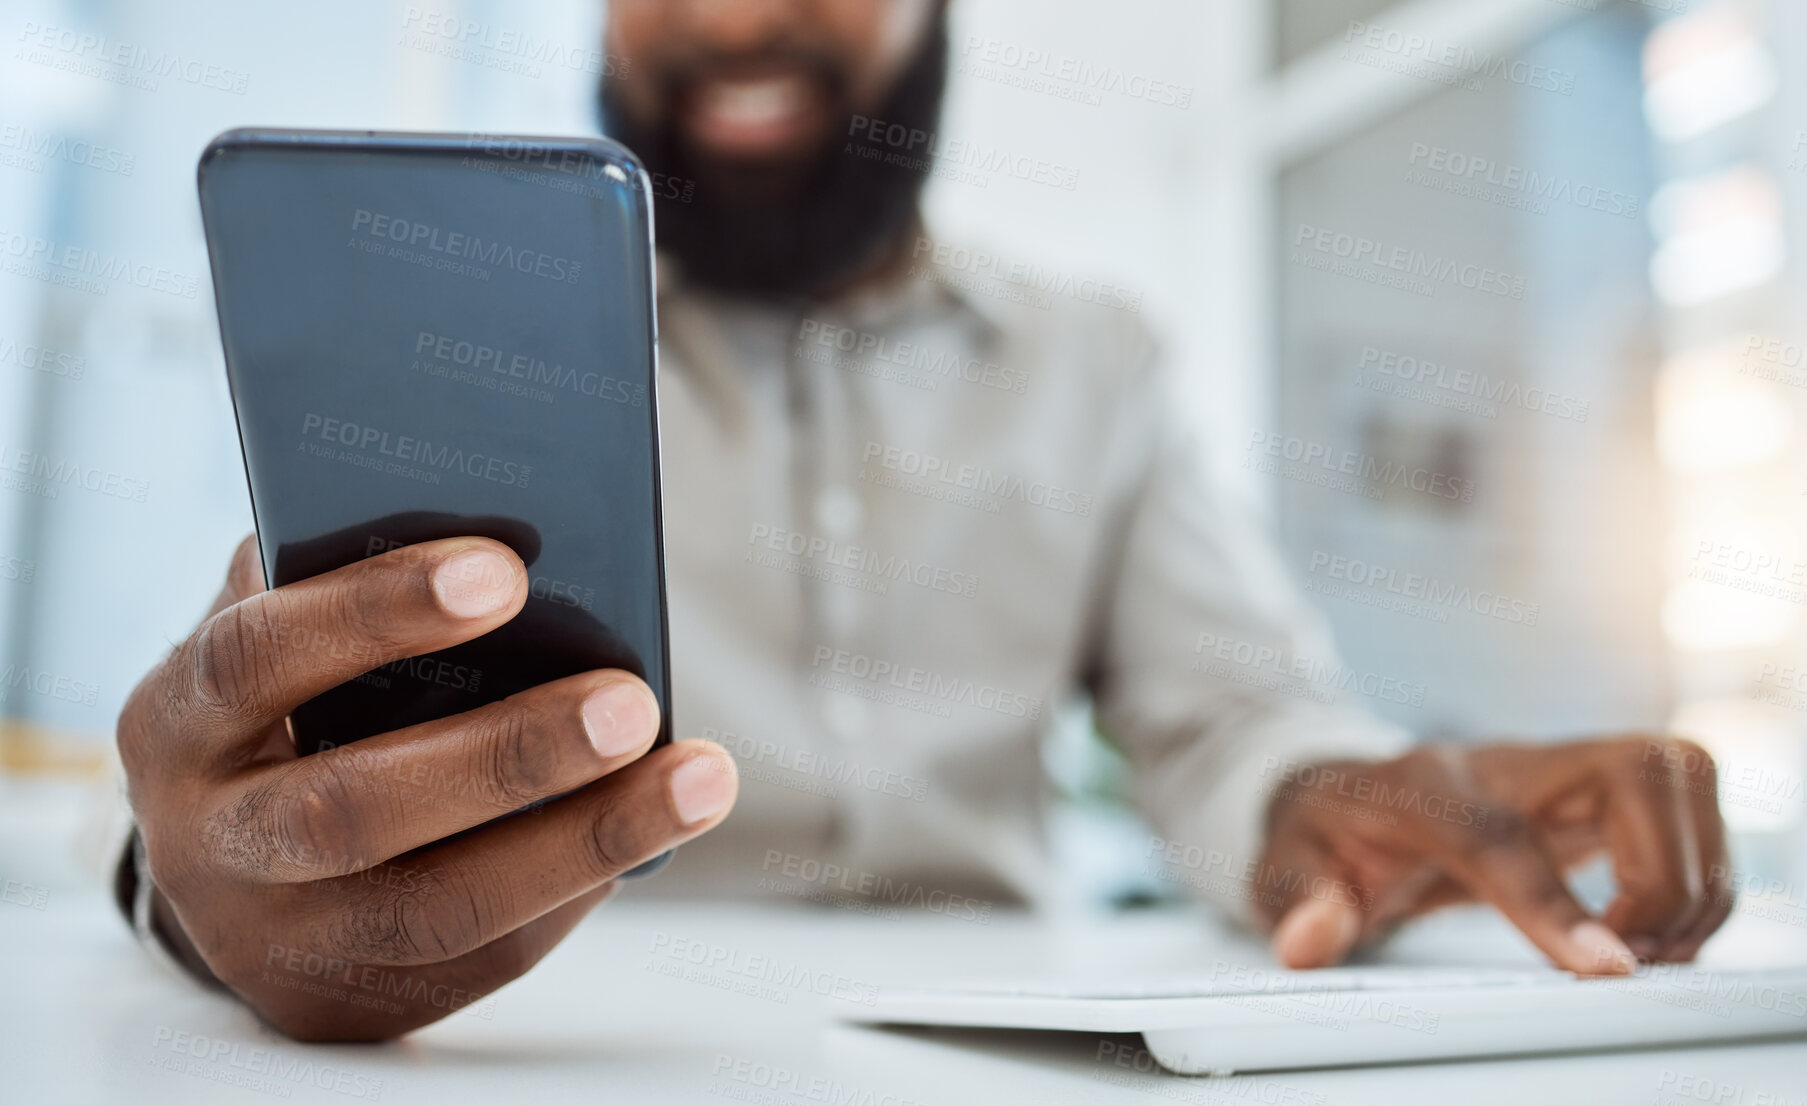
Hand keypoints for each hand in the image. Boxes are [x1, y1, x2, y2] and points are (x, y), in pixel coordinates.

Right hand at [117, 535, 737, 1040]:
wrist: (219, 863)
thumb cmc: (282, 705)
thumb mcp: (277, 631)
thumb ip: (340, 573)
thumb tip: (497, 521)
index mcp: (177, 720)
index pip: (257, 657)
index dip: (375, 613)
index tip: (506, 571)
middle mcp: (210, 841)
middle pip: (352, 810)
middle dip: (505, 755)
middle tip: (632, 700)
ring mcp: (278, 939)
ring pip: (438, 908)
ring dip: (585, 839)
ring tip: (700, 778)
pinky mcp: (353, 1002)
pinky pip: (485, 954)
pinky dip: (579, 886)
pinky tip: (654, 827)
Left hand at [1256, 739, 1731, 973]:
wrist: (1347, 789)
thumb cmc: (1326, 831)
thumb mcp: (1286, 867)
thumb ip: (1297, 900)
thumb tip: (1309, 939)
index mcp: (1422, 785)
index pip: (1497, 833)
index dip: (1553, 899)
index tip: (1609, 969)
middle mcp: (1505, 762)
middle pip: (1630, 771)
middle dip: (1663, 875)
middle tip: (1630, 958)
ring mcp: (1559, 768)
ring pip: (1677, 775)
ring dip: (1691, 876)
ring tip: (1645, 949)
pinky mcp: (1598, 790)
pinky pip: (1688, 806)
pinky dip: (1697, 874)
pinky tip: (1654, 930)